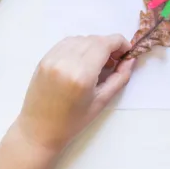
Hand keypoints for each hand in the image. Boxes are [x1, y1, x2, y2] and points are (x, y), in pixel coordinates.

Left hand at [15, 35, 135, 153]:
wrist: (38, 130)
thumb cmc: (72, 122)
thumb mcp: (101, 102)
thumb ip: (120, 78)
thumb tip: (131, 59)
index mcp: (82, 75)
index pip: (106, 44)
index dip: (120, 43)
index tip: (126, 52)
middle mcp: (66, 61)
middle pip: (94, 39)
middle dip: (108, 45)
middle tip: (114, 61)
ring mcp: (52, 58)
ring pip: (81, 38)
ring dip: (93, 45)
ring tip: (97, 62)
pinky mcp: (44, 58)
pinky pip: (66, 43)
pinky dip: (78, 46)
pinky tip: (81, 60)